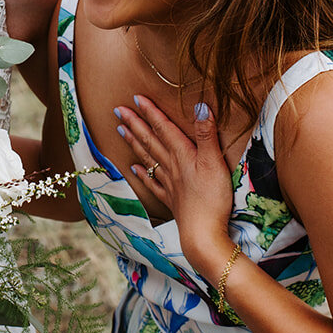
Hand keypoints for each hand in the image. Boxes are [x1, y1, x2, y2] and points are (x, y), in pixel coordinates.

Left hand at [115, 96, 235, 267]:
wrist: (203, 233)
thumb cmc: (212, 197)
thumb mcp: (215, 161)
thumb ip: (206, 134)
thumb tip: (200, 106)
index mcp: (182, 154)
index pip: (163, 128)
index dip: (150, 112)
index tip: (135, 99)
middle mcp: (171, 166)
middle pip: (150, 141)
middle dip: (135, 124)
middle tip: (118, 110)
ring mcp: (169, 184)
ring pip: (147, 158)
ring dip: (134, 143)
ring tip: (121, 130)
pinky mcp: (171, 200)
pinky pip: (152, 183)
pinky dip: (142, 174)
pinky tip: (133, 168)